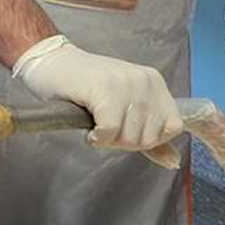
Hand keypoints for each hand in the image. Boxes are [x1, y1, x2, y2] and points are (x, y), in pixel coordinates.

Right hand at [11, 34, 182, 166]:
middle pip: (150, 137)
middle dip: (125, 142)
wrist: (51, 62)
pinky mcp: (104, 89)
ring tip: (97, 123)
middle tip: (106, 127)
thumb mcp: (125, 108)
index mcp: (154, 82)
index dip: (148, 139)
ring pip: (131, 137)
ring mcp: (125, 83)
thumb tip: (173, 162)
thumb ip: (150, 135)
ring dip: (109, 140)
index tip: (126, 129)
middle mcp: (145, 80)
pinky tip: (89, 128)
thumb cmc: (86, 88)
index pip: (173, 127)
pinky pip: (109, 132)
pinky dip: (96, 138)